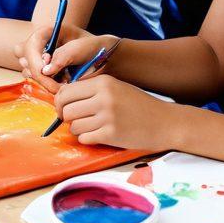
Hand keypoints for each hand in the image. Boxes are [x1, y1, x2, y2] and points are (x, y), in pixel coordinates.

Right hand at [15, 22, 100, 93]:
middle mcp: (41, 44)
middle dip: (37, 72)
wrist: (104, 60)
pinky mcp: (43, 73)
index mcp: (49, 32)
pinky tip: (62, 84)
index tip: (47, 74)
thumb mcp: (84, 47)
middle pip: (24, 56)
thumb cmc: (95, 48)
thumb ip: (65, 56)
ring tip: (65, 80)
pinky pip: (35, 81)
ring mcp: (40, 58)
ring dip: (44, 80)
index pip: (32, 44)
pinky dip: (47, 86)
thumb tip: (45, 71)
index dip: (36, 60)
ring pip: (27, 70)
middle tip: (57, 82)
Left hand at [56, 73, 173, 150]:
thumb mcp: (115, 87)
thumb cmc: (137, 104)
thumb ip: (91, 90)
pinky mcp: (110, 135)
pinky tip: (98, 135)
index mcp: (102, 82)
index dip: (60, 102)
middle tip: (75, 120)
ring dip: (78, 129)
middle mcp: (102, 98)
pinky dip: (87, 139)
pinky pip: (84, 139)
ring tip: (91, 127)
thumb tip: (63, 98)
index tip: (64, 108)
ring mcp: (106, 117)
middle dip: (66, 117)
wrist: (163, 121)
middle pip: (66, 109)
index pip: (66, 91)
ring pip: (73, 126)